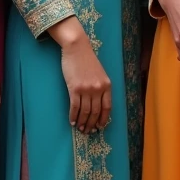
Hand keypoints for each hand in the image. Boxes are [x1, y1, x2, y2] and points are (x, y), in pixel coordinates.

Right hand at [50, 17, 111, 133]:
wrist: (77, 48)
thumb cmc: (87, 60)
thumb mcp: (99, 73)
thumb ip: (100, 87)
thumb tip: (97, 104)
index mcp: (107, 85)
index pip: (107, 107)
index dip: (103, 119)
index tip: (100, 127)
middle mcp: (98, 88)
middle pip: (96, 112)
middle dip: (92, 124)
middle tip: (88, 131)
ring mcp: (86, 89)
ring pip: (85, 112)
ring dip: (83, 122)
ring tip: (80, 128)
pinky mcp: (74, 88)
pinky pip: (75, 107)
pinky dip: (73, 116)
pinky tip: (72, 122)